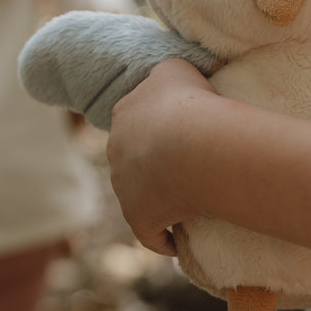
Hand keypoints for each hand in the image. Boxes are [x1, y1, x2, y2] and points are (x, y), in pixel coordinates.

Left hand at [106, 58, 217, 255]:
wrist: (194, 144)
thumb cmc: (190, 103)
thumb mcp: (177, 69)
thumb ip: (167, 74)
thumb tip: (171, 80)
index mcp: (124, 116)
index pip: (136, 123)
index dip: (158, 129)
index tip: (181, 135)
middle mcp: (116, 152)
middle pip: (134, 160)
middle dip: (154, 165)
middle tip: (190, 168)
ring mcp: (125, 188)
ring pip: (141, 196)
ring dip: (160, 200)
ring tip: (190, 202)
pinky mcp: (139, 218)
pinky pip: (151, 233)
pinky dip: (163, 238)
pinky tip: (179, 242)